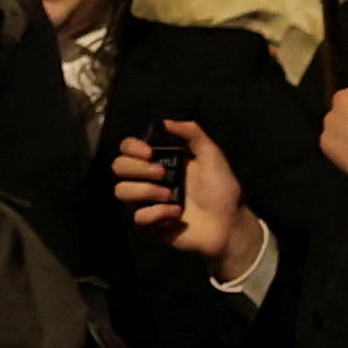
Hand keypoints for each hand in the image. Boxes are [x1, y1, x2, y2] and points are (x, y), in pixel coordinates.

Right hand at [113, 116, 252, 274]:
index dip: (131, 147)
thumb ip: (192, 133)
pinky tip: (176, 214)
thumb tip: (166, 122)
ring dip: (145, 190)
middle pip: (118, 166)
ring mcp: (145, 203)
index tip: (149, 152)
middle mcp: (147, 180)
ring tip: (170, 195)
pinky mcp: (148, 225)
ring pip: (121, 191)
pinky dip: (156, 213)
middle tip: (163, 173)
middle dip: (137, 168)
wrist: (229, 223)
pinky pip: (137, 216)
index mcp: (158, 161)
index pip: (127, 148)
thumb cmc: (221, 189)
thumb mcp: (211, 155)